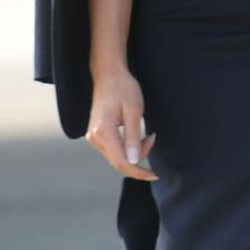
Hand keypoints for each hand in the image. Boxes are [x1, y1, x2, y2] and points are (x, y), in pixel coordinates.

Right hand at [87, 65, 157, 180]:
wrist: (108, 75)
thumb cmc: (123, 89)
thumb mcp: (134, 110)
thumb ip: (134, 137)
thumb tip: (133, 161)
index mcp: (103, 131)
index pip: (121, 162)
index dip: (139, 171)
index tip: (155, 174)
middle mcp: (94, 138)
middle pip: (119, 161)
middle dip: (139, 157)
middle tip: (153, 138)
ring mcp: (94, 137)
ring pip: (116, 157)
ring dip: (134, 152)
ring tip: (148, 135)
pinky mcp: (97, 135)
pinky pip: (114, 149)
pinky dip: (128, 147)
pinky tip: (138, 137)